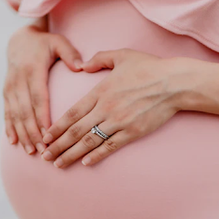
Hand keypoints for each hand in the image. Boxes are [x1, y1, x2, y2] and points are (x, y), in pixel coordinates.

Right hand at [3, 24, 83, 154]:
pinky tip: (13, 142)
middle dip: (33, 132)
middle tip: (43, 150)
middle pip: (26, 111)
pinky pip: (7, 112)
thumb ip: (70, 54)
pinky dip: (9, 128)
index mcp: (33, 70)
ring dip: (22, 134)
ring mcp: (10, 88)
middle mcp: (19, 81)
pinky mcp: (6, 93)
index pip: (38, 97)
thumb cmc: (44, 43)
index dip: (42, 116)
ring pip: (15, 115)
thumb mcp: (58, 42)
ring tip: (31, 151)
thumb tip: (81, 67)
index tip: (49, 133)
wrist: (19, 40)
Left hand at [39, 48, 184, 167]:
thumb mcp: (122, 55)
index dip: (57, 127)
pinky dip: (97, 155)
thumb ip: (99, 58)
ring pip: (90, 142)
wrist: (174, 83)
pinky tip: (86, 163)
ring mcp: (119, 122)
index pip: (72, 113)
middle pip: (76, 131)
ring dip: (72, 154)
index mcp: (100, 91)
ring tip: (58, 164)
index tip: (45, 137)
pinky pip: (111, 146)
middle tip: (44, 156)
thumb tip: (83, 65)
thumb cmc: (149, 67)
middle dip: (58, 145)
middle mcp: (106, 108)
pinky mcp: (133, 132)